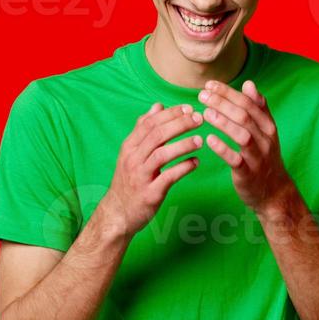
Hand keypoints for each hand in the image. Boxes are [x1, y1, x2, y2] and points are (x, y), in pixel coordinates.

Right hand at [98, 103, 203, 237]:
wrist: (118, 213)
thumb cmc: (129, 180)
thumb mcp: (131, 152)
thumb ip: (143, 129)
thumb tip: (157, 106)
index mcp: (130, 147)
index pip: (150, 123)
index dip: (170, 114)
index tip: (188, 108)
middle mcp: (133, 159)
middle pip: (157, 135)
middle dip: (179, 124)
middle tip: (199, 119)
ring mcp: (140, 177)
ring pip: (162, 154)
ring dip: (183, 145)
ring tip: (200, 140)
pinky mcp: (150, 194)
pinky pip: (168, 178)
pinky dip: (183, 168)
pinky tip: (196, 163)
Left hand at [198, 79, 294, 215]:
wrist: (274, 192)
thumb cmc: (265, 157)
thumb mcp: (266, 132)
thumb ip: (258, 108)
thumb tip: (249, 84)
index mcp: (268, 127)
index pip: (249, 103)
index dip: (229, 93)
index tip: (210, 85)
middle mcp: (265, 140)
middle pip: (245, 117)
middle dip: (223, 103)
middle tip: (202, 95)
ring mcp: (258, 157)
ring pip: (243, 136)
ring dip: (223, 123)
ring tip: (205, 113)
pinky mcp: (248, 174)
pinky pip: (236, 160)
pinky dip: (223, 149)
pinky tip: (209, 140)